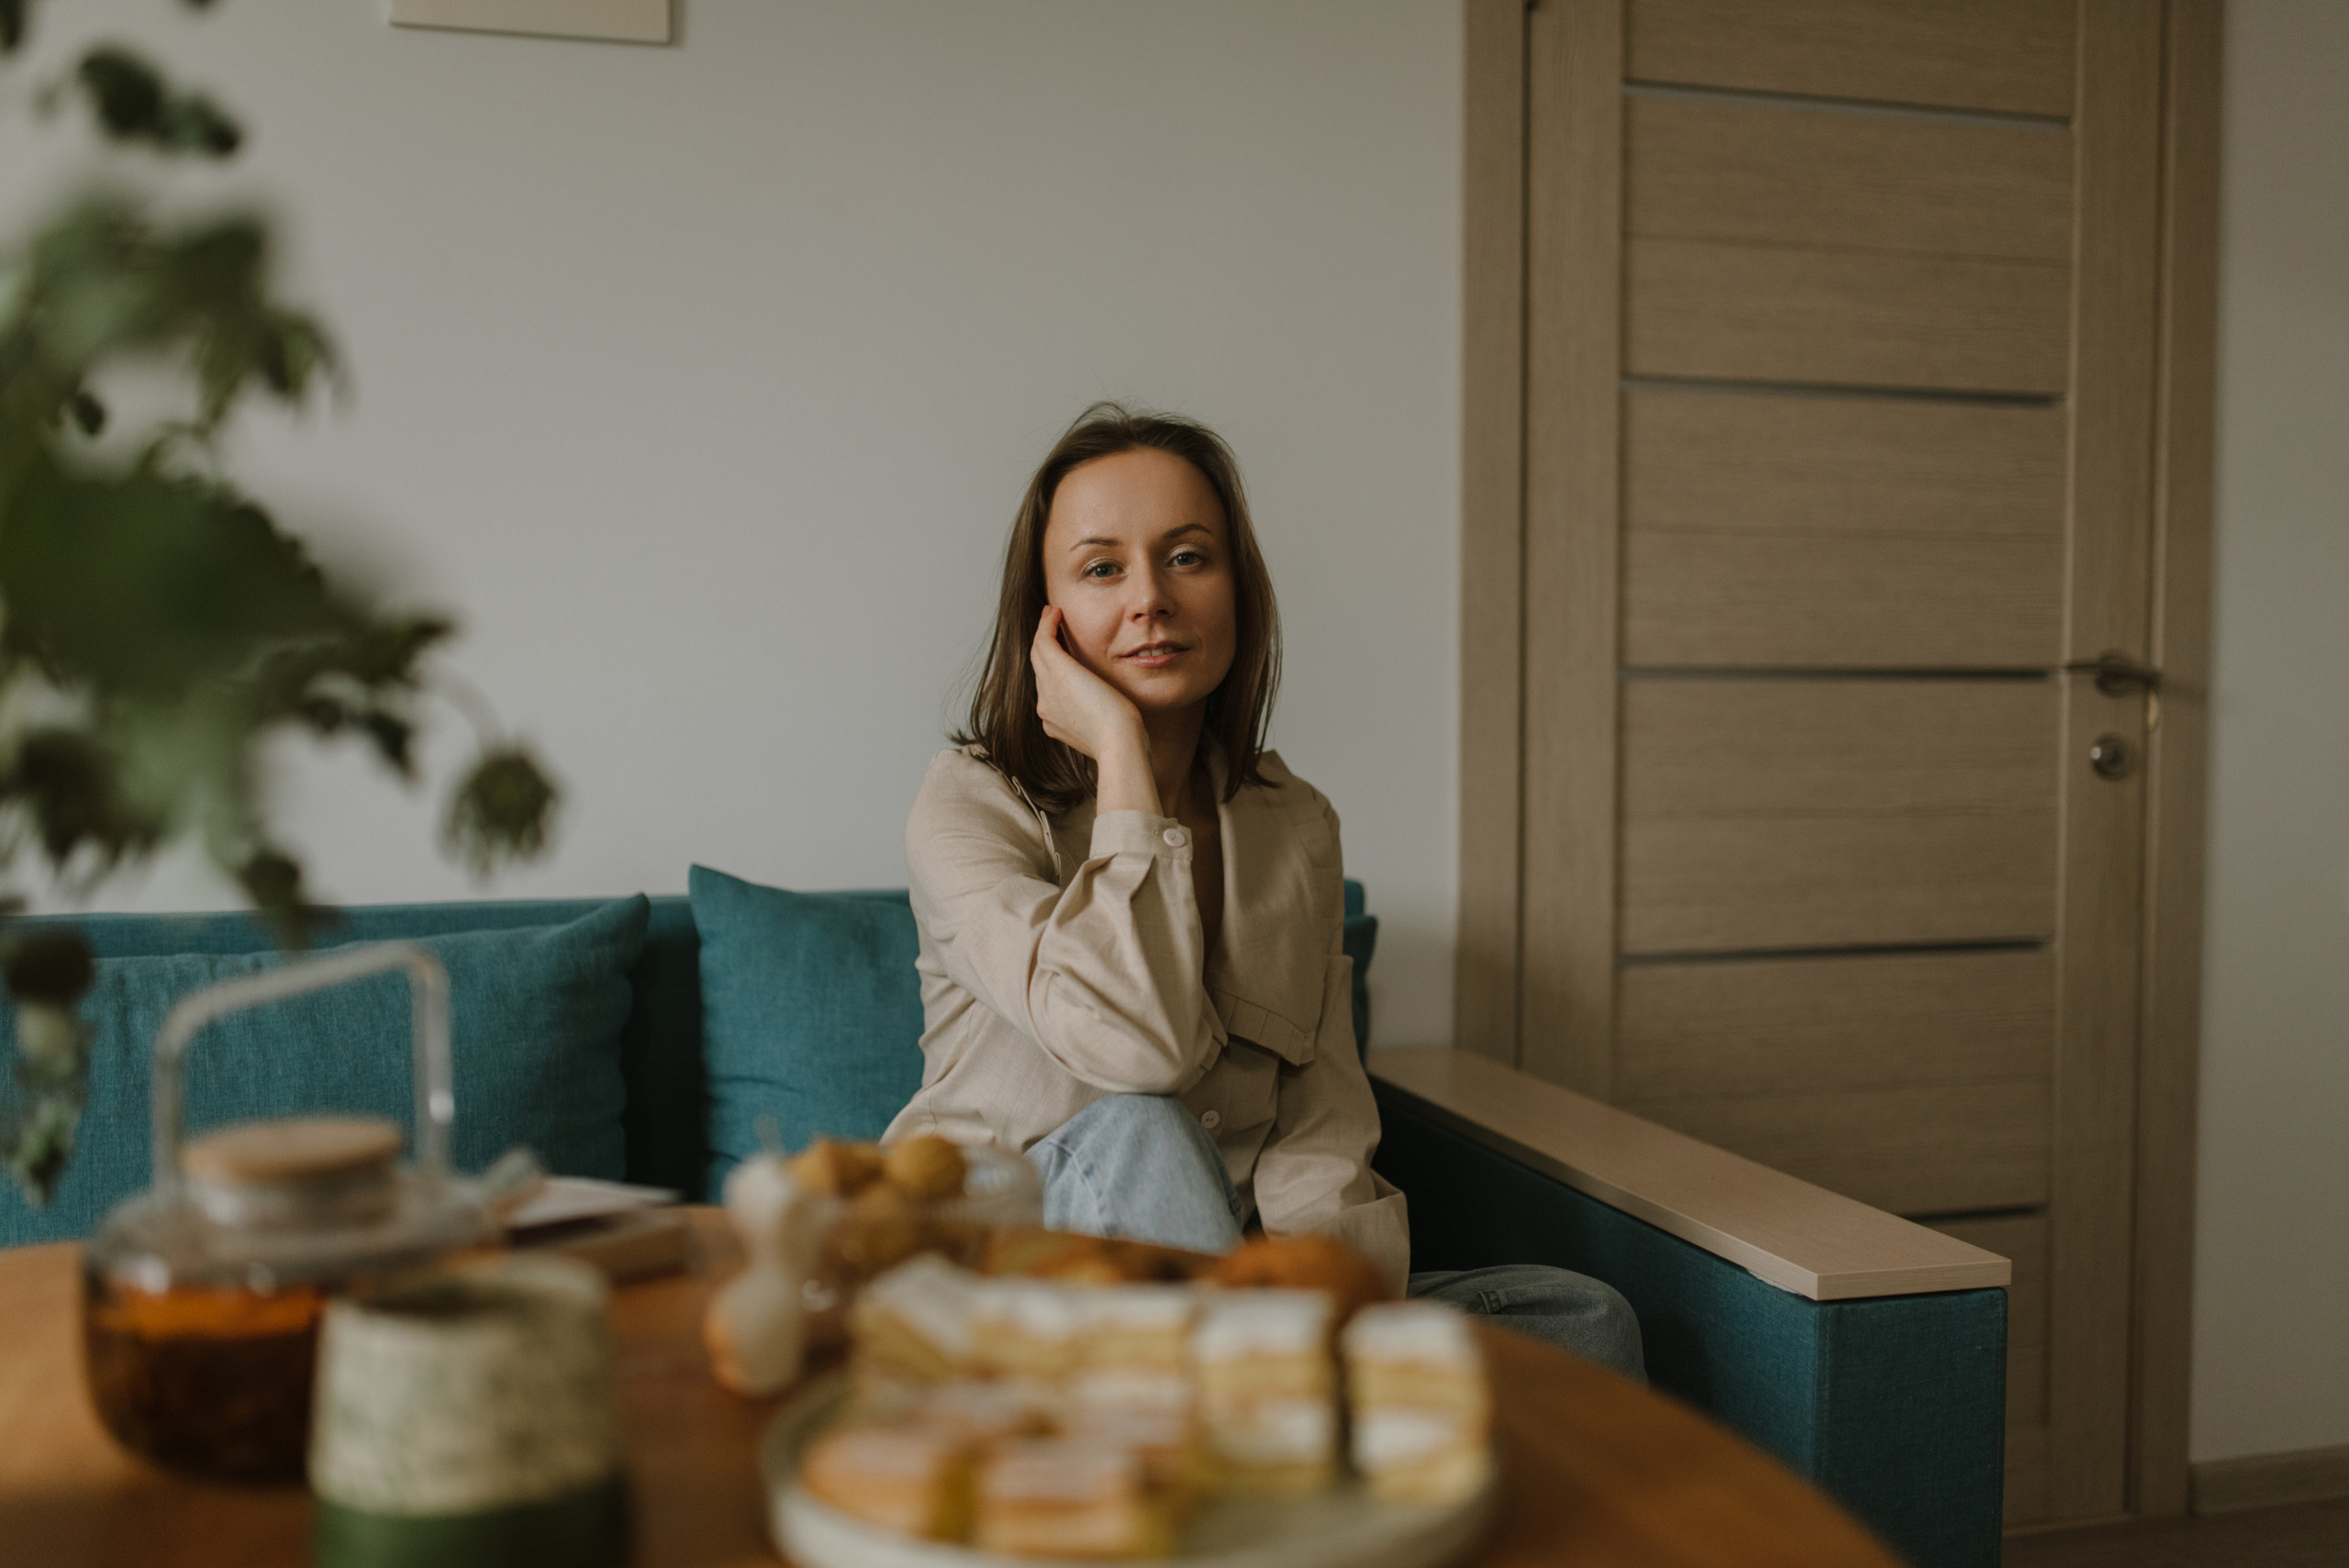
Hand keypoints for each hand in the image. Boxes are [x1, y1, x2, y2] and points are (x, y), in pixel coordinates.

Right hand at [1032, 607, 1142, 759]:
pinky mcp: (1058, 672)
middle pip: (1040, 669)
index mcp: (1055, 722)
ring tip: (1051, 614)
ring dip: (1043, 631)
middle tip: (1050, 625)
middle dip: (1044, 646)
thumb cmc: (1123, 739)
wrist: (1119, 743)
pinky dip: (1047, 625)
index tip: (1063, 654)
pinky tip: (1055, 613)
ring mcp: (1047, 690)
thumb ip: (1098, 718)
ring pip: (1038, 653)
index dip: (1054, 669)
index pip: (1050, 689)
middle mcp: (1045, 707)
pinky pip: (1044, 641)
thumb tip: (1106, 709)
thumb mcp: (1106, 729)